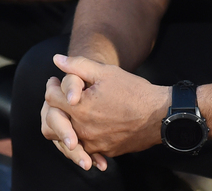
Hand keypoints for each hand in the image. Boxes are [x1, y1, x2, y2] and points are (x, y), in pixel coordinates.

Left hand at [41, 54, 167, 167]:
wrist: (159, 115)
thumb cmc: (134, 91)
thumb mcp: (106, 73)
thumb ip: (78, 66)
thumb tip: (57, 60)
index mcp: (80, 109)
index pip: (51, 98)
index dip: (52, 86)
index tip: (55, 81)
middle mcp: (82, 130)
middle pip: (53, 122)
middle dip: (54, 108)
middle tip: (62, 97)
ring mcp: (93, 144)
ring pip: (66, 138)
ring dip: (66, 124)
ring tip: (74, 111)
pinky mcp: (103, 152)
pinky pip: (84, 147)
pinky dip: (82, 137)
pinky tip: (89, 124)